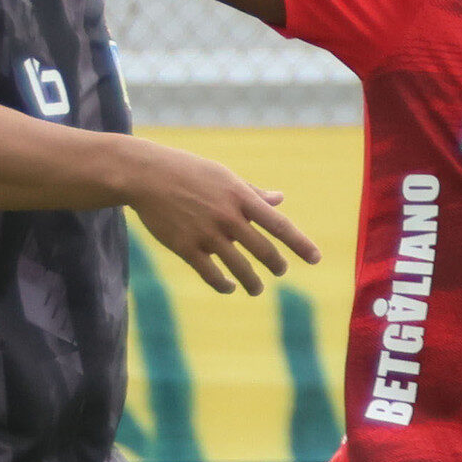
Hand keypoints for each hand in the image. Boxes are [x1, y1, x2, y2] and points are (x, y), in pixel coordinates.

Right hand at [127, 142, 321, 294]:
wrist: (146, 175)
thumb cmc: (189, 172)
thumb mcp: (224, 176)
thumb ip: (253, 192)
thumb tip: (280, 199)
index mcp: (241, 197)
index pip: (279, 225)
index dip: (300, 244)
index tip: (315, 258)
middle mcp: (228, 217)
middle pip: (264, 251)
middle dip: (276, 265)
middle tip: (280, 271)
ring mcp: (207, 234)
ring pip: (240, 268)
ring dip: (252, 283)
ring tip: (256, 288)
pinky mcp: (186, 247)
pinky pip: (211, 275)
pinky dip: (223, 285)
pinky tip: (228, 287)